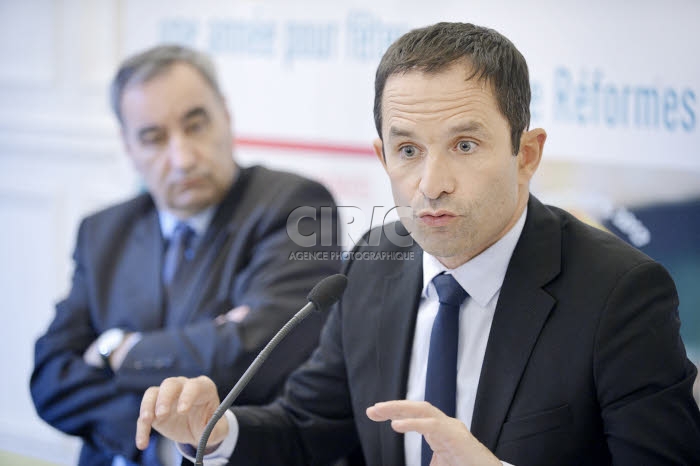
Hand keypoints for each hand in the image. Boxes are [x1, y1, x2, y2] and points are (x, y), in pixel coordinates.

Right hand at [136, 376, 227, 450]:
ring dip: (148, 405)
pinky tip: (142, 443)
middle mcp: (183, 387)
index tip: (182, 411)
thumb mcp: (218, 429)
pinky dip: (142, 428)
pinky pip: (145, 415)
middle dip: (165, 398)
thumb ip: (216, 430)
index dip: (187, 396)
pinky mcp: (154, 408)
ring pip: (153, 393)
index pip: (194, 386)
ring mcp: (166, 396)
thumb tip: (210, 433)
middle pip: (170, 384)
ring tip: (147, 420)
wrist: (198, 428)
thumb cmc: (210, 423)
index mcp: (202, 388)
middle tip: (162, 414)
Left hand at [366, 400, 500, 465]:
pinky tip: (397, 425)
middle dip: (393, 406)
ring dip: (400, 408)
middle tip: (372, 410)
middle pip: (416, 407)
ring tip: (381, 411)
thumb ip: (424, 462)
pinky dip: (413, 423)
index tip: (374, 414)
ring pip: (423, 409)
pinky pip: (432, 424)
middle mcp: (445, 425)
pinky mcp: (456, 435)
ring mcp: (452, 427)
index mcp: (439, 431)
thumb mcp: (438, 465)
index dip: (394, 412)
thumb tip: (407, 465)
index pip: (414, 414)